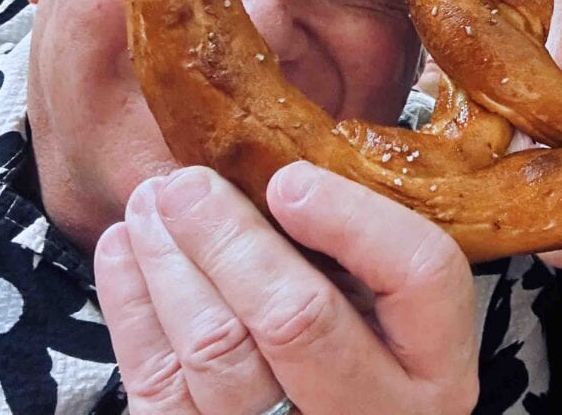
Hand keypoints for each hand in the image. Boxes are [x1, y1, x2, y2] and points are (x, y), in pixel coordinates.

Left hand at [94, 162, 478, 414]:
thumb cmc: (356, 342)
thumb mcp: (387, 298)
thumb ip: (362, 248)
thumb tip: (284, 171)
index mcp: (435, 364)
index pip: (420, 275)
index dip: (354, 219)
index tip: (292, 181)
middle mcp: (378, 411)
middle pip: (300, 320)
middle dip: (233, 240)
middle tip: (189, 185)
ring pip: (220, 351)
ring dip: (173, 265)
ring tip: (152, 207)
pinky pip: (162, 387)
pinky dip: (136, 310)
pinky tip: (126, 254)